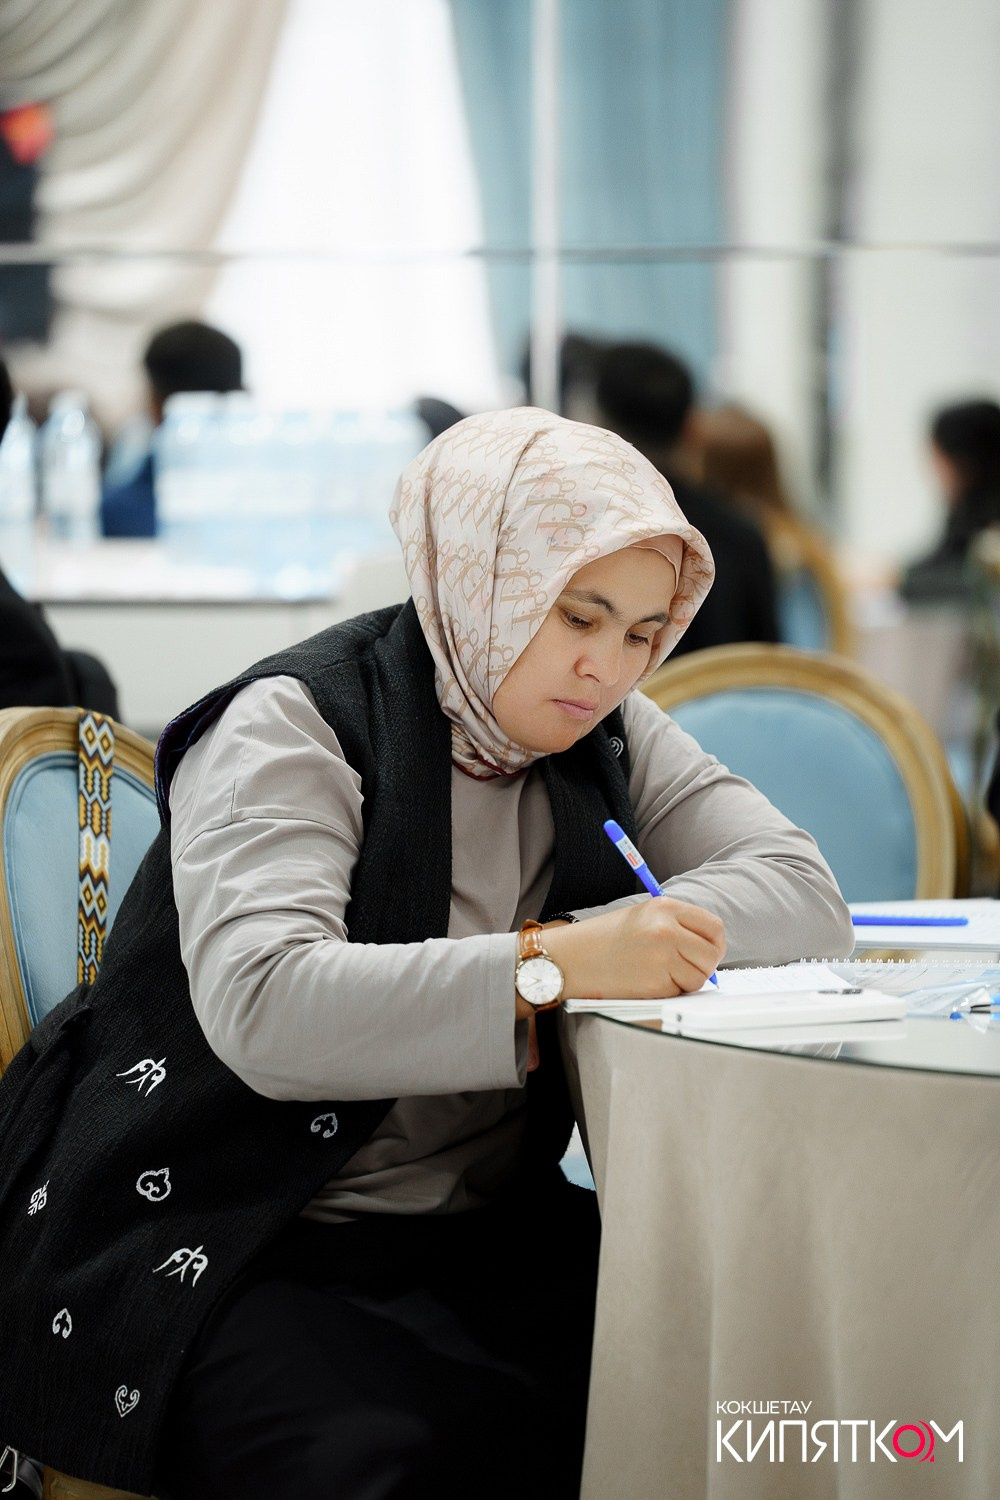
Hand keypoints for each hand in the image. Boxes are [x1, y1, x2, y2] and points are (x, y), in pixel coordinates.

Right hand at [543, 899, 725, 1000]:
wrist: (571, 959)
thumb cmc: (604, 939)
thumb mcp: (642, 916)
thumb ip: (677, 925)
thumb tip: (710, 947)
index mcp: (665, 908)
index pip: (713, 927)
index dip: (714, 943)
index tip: (707, 952)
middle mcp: (667, 930)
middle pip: (711, 954)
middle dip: (704, 965)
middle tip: (686, 968)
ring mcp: (663, 958)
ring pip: (699, 977)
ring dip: (687, 981)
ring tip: (660, 973)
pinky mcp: (656, 984)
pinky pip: (680, 992)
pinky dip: (670, 992)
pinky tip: (647, 982)